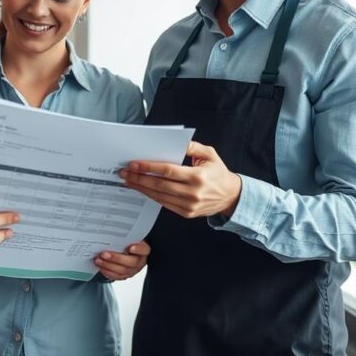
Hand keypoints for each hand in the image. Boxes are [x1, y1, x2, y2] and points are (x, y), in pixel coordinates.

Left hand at [95, 240, 149, 280]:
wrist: (128, 250)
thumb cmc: (127, 242)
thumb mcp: (128, 237)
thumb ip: (123, 236)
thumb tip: (111, 232)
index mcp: (143, 250)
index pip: (143, 249)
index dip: (138, 249)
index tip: (130, 247)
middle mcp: (140, 261)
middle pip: (131, 262)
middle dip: (116, 258)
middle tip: (104, 254)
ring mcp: (133, 270)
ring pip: (122, 271)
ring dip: (108, 266)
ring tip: (98, 260)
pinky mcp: (125, 275)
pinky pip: (117, 276)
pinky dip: (107, 271)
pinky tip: (100, 266)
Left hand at [121, 141, 241, 218]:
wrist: (231, 197)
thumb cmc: (218, 172)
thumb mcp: (210, 154)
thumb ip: (192, 147)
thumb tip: (176, 141)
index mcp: (198, 176)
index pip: (168, 171)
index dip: (149, 167)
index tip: (134, 164)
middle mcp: (193, 193)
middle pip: (160, 185)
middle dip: (139, 178)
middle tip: (124, 173)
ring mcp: (189, 205)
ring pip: (159, 196)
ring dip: (142, 188)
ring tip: (128, 181)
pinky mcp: (186, 213)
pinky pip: (164, 204)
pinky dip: (151, 196)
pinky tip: (142, 189)